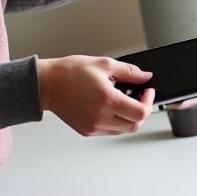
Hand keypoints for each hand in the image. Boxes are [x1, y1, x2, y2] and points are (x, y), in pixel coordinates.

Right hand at [37, 56, 155, 135]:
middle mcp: (101, 117)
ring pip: (124, 130)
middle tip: (140, 97)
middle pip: (135, 125)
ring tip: (124, 101)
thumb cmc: (70, 72)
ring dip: (130, 118)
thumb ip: (129, 72)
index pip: (141, 112)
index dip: (149, 102)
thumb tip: (145, 77)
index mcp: (107, 100)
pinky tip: (111, 108)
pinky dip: (117, 121)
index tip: (148, 92)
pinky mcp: (87, 131)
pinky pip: (110, 131)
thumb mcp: (104, 64)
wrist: (46, 84)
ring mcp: (93, 127)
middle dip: (142, 111)